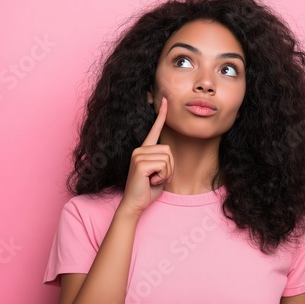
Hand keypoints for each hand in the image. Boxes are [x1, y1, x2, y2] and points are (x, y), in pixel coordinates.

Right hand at [119, 97, 173, 216]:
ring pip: (167, 158)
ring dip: (166, 173)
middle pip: (169, 150)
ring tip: (153, 180)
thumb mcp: (160, 174)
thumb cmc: (147, 191)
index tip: (165, 100)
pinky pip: (163, 165)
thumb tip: (168, 155)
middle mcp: (139, 149)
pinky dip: (162, 176)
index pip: (154, 130)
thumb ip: (164, 162)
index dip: (160, 115)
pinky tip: (151, 181)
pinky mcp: (140, 163)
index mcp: (144, 150)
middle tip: (157, 178)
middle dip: (170, 168)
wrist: (134, 204)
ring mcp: (138, 155)